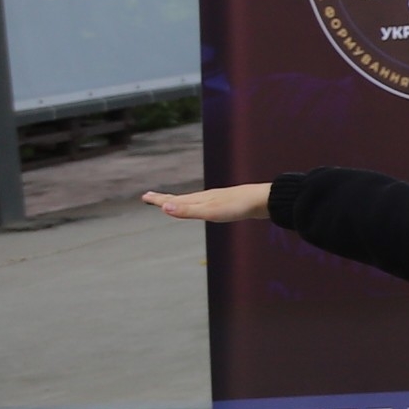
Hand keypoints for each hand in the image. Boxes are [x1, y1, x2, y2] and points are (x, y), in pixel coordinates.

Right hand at [141, 184, 268, 224]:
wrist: (264, 200)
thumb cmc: (237, 207)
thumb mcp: (210, 211)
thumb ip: (188, 211)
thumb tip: (164, 208)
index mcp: (199, 200)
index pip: (174, 200)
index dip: (159, 200)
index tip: (144, 196)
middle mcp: (206, 197)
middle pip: (181, 198)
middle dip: (164, 199)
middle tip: (149, 196)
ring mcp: (217, 199)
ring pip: (193, 200)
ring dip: (179, 201)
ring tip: (172, 202)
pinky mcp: (228, 204)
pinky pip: (206, 204)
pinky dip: (196, 205)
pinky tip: (203, 207)